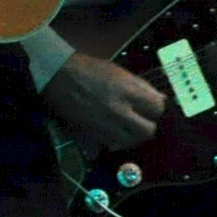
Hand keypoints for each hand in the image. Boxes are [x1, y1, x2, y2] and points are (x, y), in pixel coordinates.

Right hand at [43, 51, 167, 150]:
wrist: (58, 75)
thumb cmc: (88, 69)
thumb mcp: (119, 71)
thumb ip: (140, 86)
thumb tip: (158, 99)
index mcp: (127, 92)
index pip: (158, 108)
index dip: (157, 108)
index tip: (153, 108)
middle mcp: (118, 112)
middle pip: (148, 131)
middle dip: (147, 126)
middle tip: (142, 120)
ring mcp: (104, 127)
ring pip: (129, 143)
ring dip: (130, 136)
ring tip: (124, 127)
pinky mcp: (90, 136)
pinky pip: (107, 147)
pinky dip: (109, 143)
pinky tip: (107, 133)